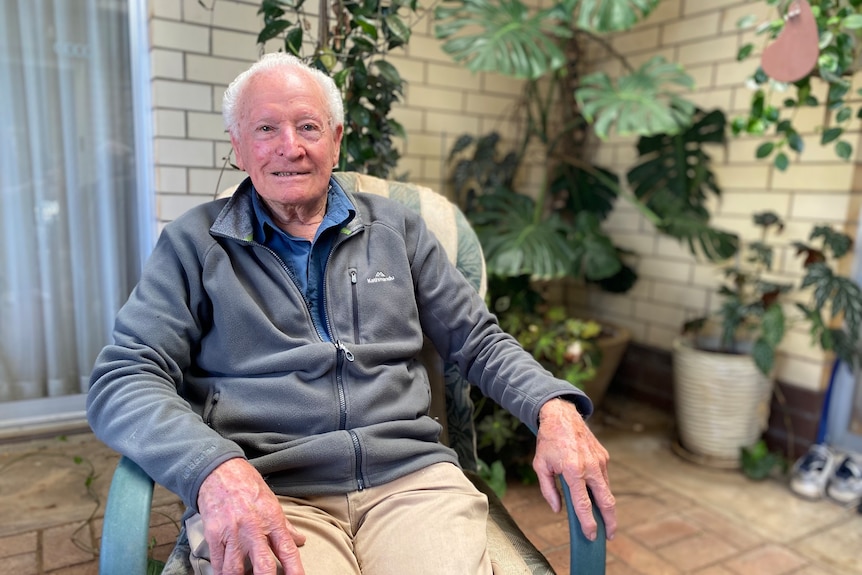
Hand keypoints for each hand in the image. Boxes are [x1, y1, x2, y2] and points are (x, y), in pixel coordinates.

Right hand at [197, 458, 306, 573]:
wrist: (219, 472)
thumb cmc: (247, 485)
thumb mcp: (272, 501)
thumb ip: (285, 524)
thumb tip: (300, 540)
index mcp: (272, 519)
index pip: (287, 550)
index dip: (294, 570)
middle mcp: (253, 528)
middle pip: (263, 566)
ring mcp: (232, 533)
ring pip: (236, 570)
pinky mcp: (213, 535)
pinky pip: (218, 563)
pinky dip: (222, 572)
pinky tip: (227, 573)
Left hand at [532, 398, 616, 540]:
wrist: (561, 416)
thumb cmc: (548, 441)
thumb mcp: (540, 466)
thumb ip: (548, 490)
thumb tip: (558, 509)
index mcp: (572, 470)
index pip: (583, 504)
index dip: (589, 523)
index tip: (592, 536)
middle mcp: (590, 466)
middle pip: (606, 501)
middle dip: (610, 521)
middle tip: (610, 536)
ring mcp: (600, 461)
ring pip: (606, 490)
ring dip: (606, 506)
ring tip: (603, 520)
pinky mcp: (604, 456)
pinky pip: (604, 478)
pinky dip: (601, 489)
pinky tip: (595, 495)